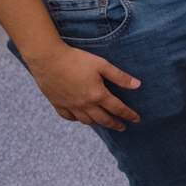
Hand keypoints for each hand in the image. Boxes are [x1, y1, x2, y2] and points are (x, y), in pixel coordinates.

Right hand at [24, 44, 140, 129]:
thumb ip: (120, 77)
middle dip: (115, 124)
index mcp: (97, 95)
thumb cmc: (76, 59)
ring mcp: (70, 105)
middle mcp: (84, 104)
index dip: (129, 115)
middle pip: (103, 119)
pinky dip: (77, 119)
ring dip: (98, 123)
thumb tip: (137, 85)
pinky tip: (81, 118)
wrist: (48, 58)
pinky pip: (69, 117)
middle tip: (122, 127)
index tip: (136, 119)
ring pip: (86, 121)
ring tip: (104, 123)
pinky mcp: (57, 103)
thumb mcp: (101, 65)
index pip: (118, 109)